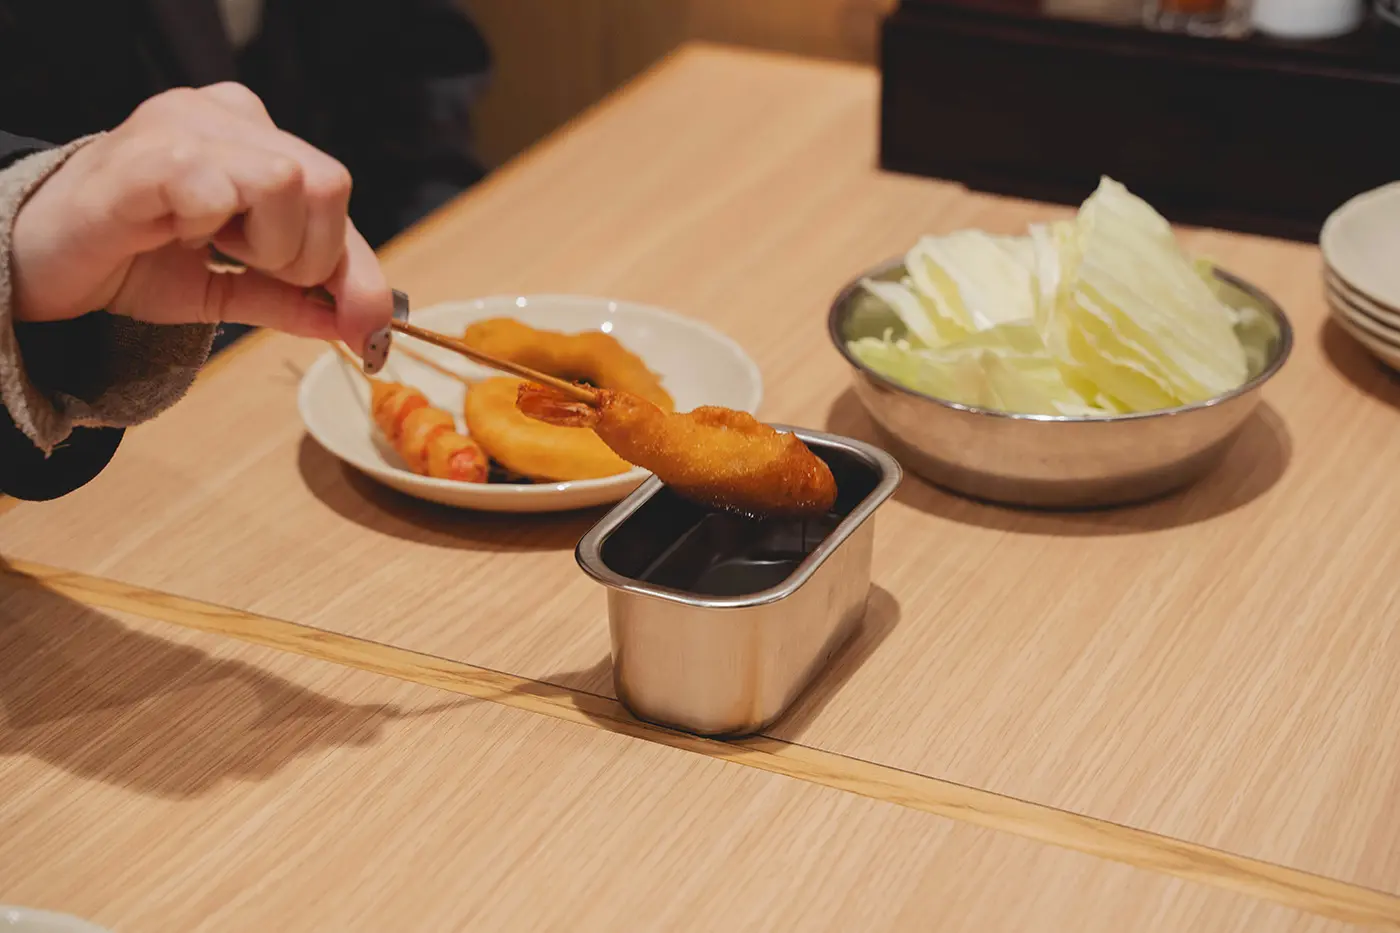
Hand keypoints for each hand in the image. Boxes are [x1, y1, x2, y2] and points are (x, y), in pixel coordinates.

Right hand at [9, 82, 392, 363]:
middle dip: (308, 256)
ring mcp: (184, 124)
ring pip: (290, 180)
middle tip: (246, 267)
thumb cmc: (130, 262)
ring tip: (208, 247)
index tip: (361, 328)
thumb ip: (297, 300)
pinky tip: (175, 234)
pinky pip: (221, 187)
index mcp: (254, 136)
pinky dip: (214, 228)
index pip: (336, 196)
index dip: (357, 271)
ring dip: (266, 243)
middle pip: (330, 181)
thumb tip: (366, 327)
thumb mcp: (231, 289)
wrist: (36, 270)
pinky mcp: (148, 156)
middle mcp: (225, 115)